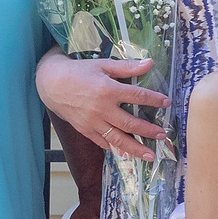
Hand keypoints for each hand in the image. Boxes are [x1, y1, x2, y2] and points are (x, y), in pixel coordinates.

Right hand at [38, 53, 167, 160]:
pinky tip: (127, 154)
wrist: (51, 84)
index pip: (137, 96)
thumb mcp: (102, 65)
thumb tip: (149, 63)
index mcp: (107, 90)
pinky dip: (115, 149)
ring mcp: (92, 122)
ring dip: (135, 148)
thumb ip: (127, 67)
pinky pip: (102, 142)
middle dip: (148, 131)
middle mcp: (101, 109)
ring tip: (150, 155)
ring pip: (117, 139)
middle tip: (163, 136)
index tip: (166, 103)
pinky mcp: (85, 130)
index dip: (153, 100)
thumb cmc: (78, 72)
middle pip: (130, 124)